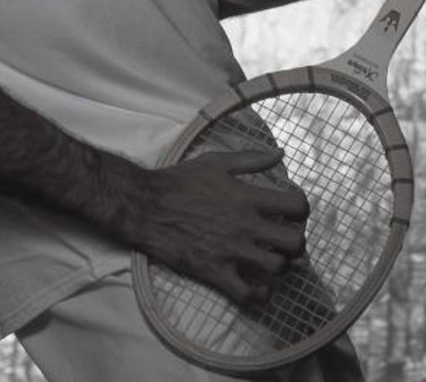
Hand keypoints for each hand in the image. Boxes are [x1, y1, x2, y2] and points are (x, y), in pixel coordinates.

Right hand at [137, 147, 308, 306]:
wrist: (147, 206)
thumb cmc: (181, 180)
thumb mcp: (216, 161)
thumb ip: (251, 159)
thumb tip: (280, 154)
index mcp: (248, 197)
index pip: (296, 206)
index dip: (301, 210)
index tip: (293, 212)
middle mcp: (245, 226)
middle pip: (295, 244)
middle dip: (296, 243)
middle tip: (284, 240)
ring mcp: (232, 251)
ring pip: (278, 269)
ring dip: (279, 266)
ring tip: (270, 260)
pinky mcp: (216, 272)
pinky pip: (250, 295)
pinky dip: (260, 294)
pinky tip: (256, 285)